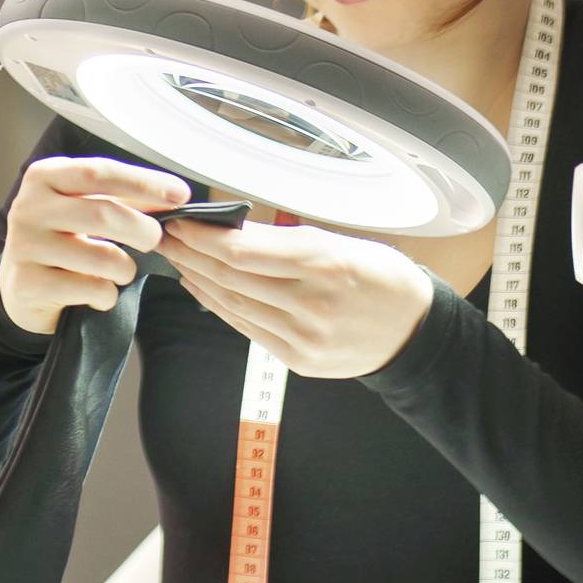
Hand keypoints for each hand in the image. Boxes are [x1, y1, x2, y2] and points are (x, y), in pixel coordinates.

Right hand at [0, 157, 188, 334]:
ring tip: (122, 270)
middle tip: (155, 239)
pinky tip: (100, 293)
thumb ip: (123, 199)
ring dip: (126, 268)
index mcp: (45, 177)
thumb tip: (174, 197)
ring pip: (101, 257)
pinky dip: (108, 295)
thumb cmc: (63, 239)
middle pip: (103, 214)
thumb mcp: (84, 208)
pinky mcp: (27, 284)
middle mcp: (28, 207)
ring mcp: (24, 246)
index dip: (144, 183)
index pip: (100, 173)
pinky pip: (90, 289)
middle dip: (142, 230)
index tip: (180, 194)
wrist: (21, 287)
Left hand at [155, 217, 436, 378]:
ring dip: (200, 280)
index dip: (203, 237)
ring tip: (180, 260)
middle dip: (192, 255)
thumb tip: (234, 230)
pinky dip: (220, 307)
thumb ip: (288, 239)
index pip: (243, 251)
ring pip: (233, 305)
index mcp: (323, 263)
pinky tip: (204, 289)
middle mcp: (310, 303)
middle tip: (167, 237)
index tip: (181, 223)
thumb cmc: (383, 277)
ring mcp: (302, 337)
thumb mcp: (343, 242)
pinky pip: (247, 328)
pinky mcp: (298, 359)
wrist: (416, 332)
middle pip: (231, 277)